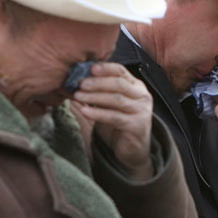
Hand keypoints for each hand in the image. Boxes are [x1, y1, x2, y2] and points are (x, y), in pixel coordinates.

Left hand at [71, 62, 153, 180]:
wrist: (133, 149)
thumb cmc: (119, 123)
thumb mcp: (109, 104)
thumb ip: (98, 92)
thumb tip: (76, 81)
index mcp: (136, 86)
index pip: (121, 71)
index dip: (105, 68)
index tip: (89, 68)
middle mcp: (142, 96)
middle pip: (119, 84)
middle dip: (98, 82)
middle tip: (80, 83)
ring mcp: (141, 110)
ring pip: (116, 99)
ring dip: (95, 96)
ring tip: (78, 96)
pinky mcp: (137, 125)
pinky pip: (115, 117)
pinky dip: (98, 113)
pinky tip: (85, 111)